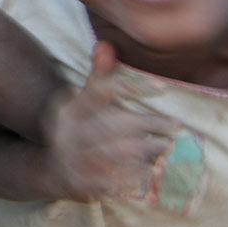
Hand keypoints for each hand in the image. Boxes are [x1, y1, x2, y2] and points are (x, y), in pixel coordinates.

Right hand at [42, 43, 175, 202]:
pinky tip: (152, 169)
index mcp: (68, 110)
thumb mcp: (81, 103)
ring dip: (148, 149)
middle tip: (176, 125)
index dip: (132, 87)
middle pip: (115, 124)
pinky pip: (116, 179)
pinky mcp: (82, 183)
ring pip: (119, 152)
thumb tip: (106, 43)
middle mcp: (68, 133)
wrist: (52, 172)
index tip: (162, 88)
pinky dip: (137, 174)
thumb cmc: (77, 130)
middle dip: (150, 124)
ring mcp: (74, 160)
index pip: (101, 91)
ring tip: (166, 146)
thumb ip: (97, 76)